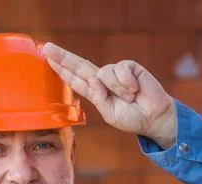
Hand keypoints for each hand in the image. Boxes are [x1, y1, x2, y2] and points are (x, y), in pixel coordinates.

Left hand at [42, 42, 176, 149]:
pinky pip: (121, 69)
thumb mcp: (109, 114)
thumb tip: (92, 79)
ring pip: (104, 73)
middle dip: (63, 57)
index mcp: (95, 92)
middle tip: (47, 48)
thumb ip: (98, 98)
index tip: (48, 61)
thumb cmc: (131, 118)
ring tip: (129, 98)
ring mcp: (115, 73)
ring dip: (117, 88)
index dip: (62, 71)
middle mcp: (102, 80)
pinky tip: (135, 90)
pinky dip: (127, 82)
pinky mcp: (129, 67)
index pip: (75, 80)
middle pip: (79, 66)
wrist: (154, 118)